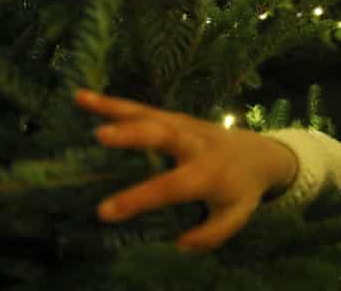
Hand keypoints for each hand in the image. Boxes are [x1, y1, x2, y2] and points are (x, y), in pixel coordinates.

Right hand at [75, 90, 296, 250]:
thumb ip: (210, 234)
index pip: (171, 186)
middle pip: (166, 135)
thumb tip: (179, 242)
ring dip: (115, 108)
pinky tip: (83, 98)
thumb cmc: (241, 189)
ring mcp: (183, 125)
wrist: (260, 154)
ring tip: (81, 100)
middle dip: (135, 134)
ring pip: (149, 114)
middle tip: (101, 136)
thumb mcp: (234, 216)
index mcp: (208, 173)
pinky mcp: (174, 117)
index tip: (105, 212)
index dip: (139, 198)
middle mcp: (195, 144)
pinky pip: (142, 109)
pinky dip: (114, 103)